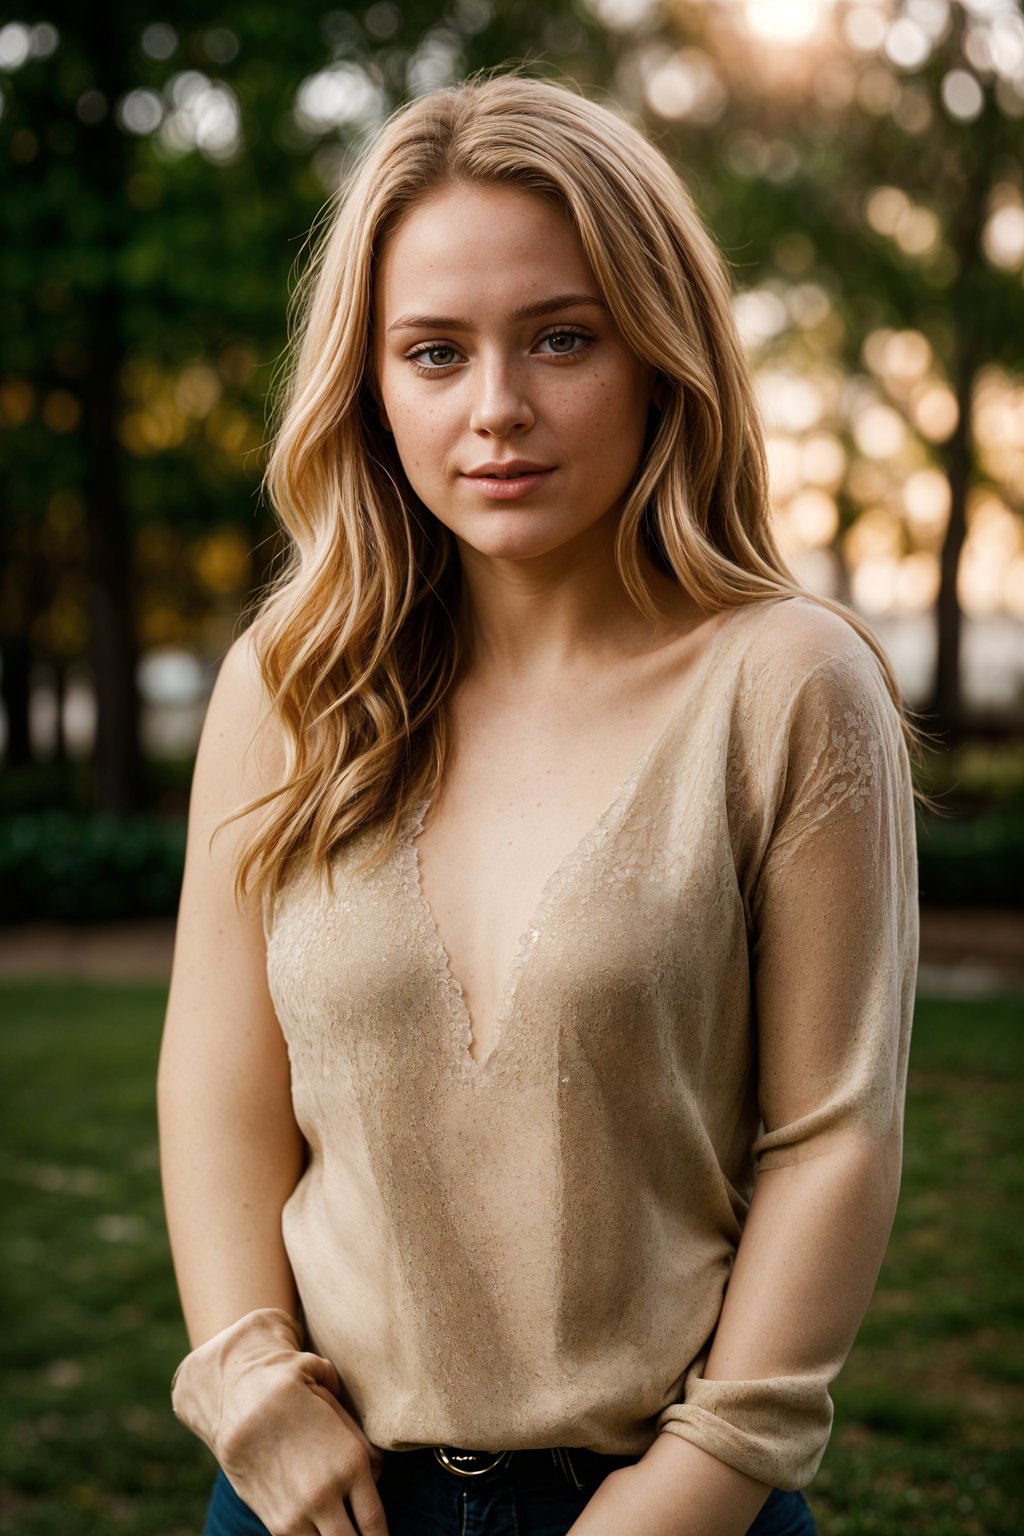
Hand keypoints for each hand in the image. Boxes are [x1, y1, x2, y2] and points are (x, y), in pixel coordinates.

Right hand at [171, 1308, 388, 1535]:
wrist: (240, 1395)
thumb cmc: (297, 1392)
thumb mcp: (340, 1406)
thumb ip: (363, 1442)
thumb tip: (376, 1475)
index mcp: (351, 1463)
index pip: (375, 1524)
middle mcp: (325, 1494)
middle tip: (362, 1533)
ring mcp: (297, 1513)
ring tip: (339, 1526)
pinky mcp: (274, 1521)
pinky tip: (319, 1528)